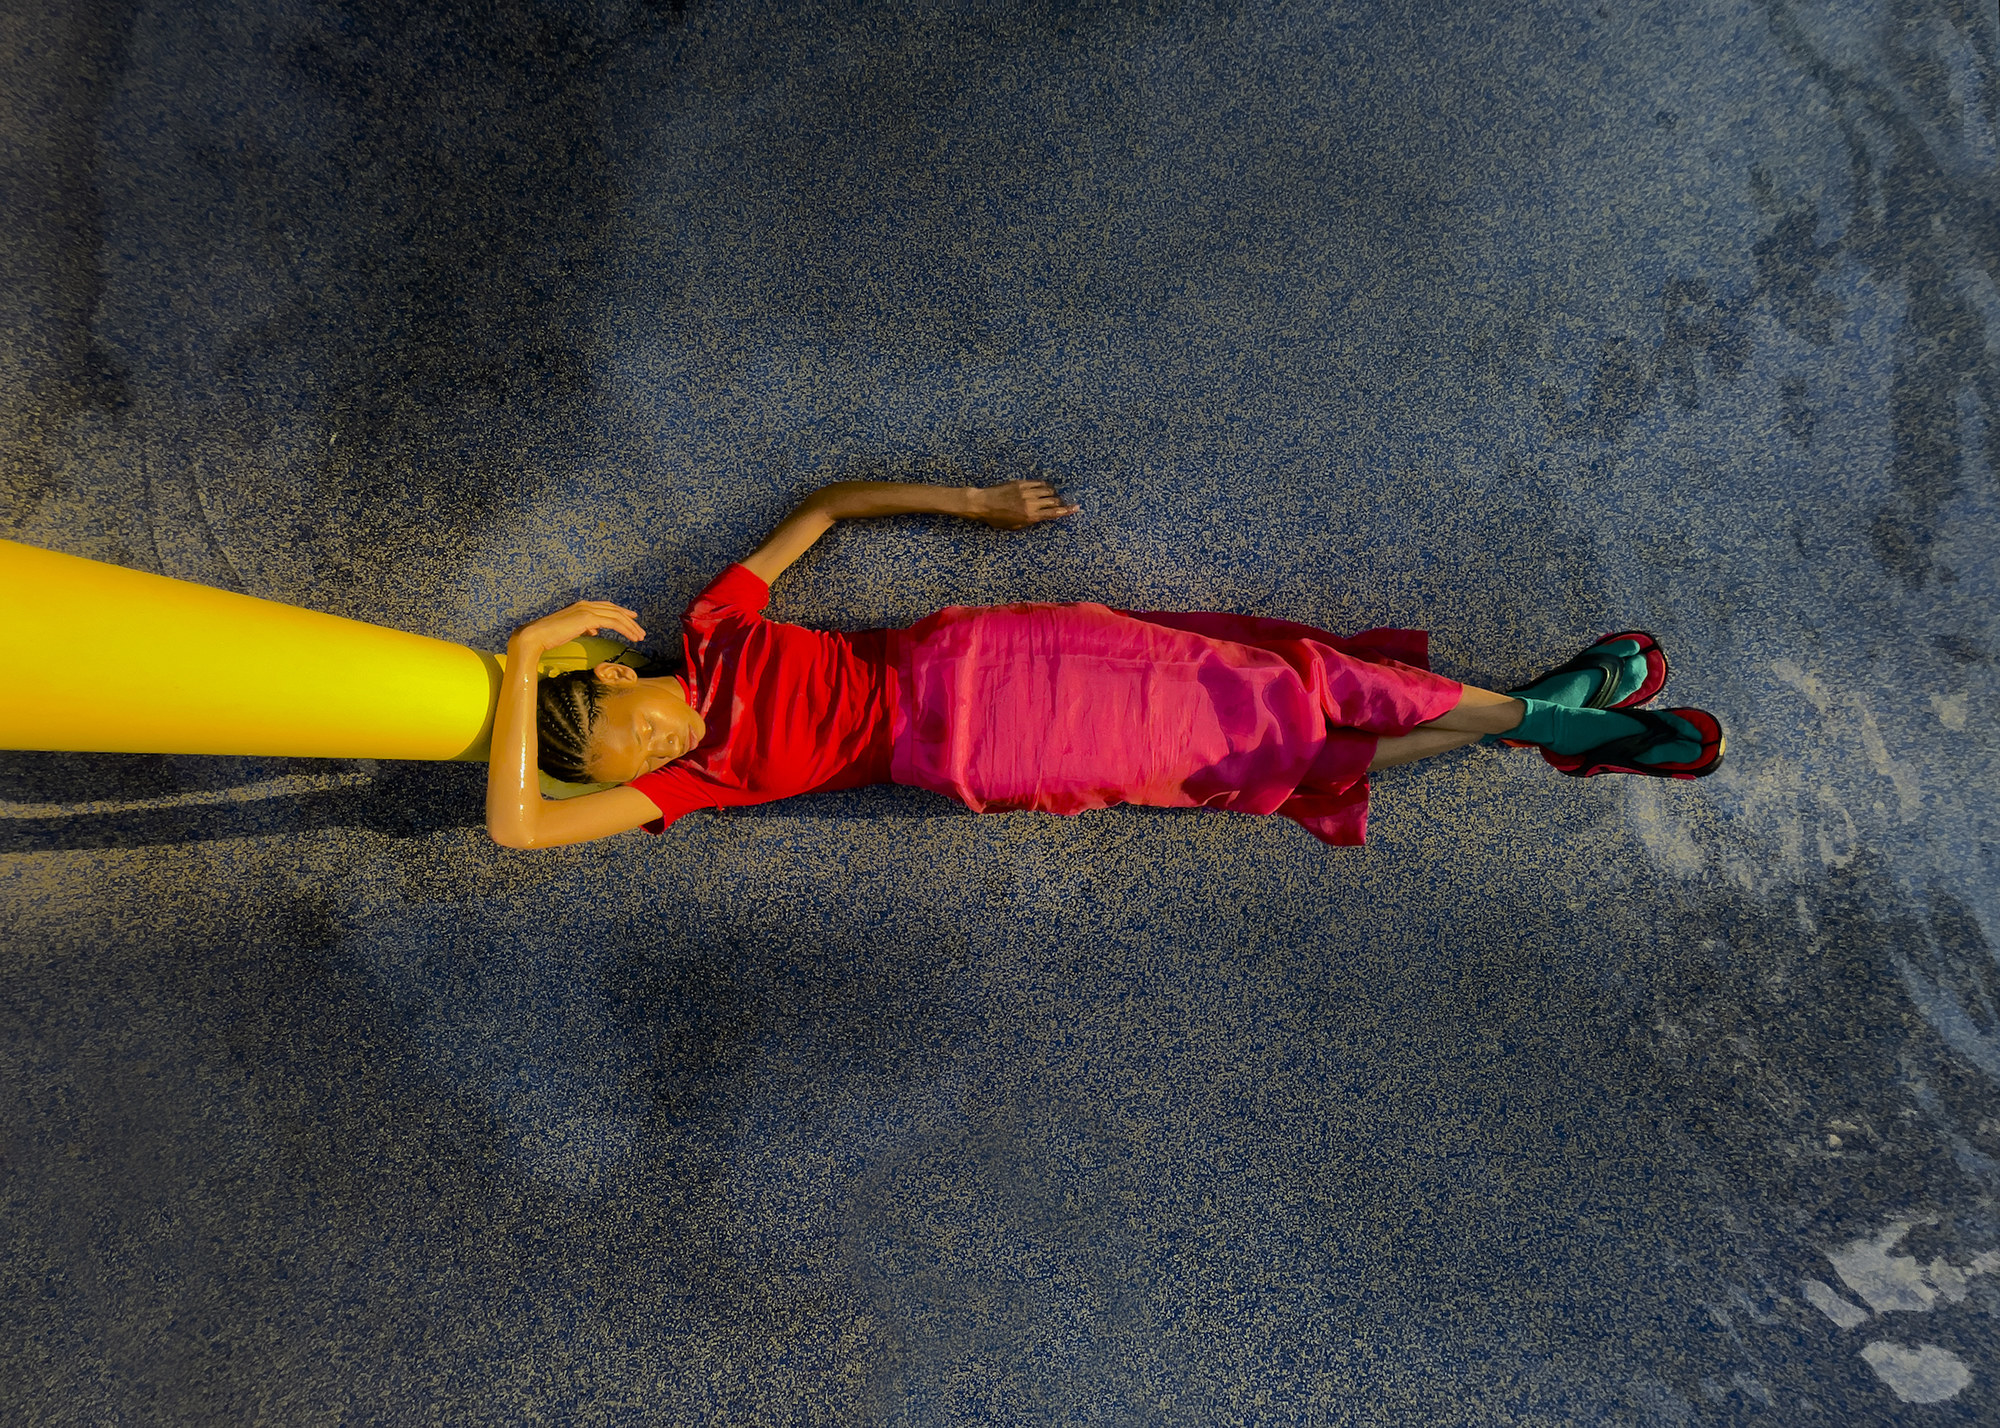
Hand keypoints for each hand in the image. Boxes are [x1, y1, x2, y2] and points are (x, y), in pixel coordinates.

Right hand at [508, 600, 645, 656]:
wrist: (536, 636)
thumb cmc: (549, 636)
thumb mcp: (570, 630)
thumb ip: (584, 628)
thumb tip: (594, 630)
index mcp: (581, 606)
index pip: (606, 607)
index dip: (620, 611)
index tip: (632, 617)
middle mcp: (585, 604)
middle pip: (614, 610)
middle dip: (629, 620)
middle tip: (640, 631)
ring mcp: (586, 610)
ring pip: (616, 616)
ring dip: (630, 626)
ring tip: (640, 636)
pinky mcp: (587, 618)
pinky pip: (612, 622)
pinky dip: (624, 629)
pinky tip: (631, 637)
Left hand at [969, 479, 1079, 530]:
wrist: (983, 503)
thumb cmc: (996, 518)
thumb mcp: (1014, 526)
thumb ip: (1029, 521)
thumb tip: (1040, 517)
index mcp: (1030, 516)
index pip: (1054, 513)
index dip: (1067, 510)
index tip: (1076, 508)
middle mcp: (1031, 503)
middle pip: (1053, 500)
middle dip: (1061, 502)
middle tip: (1062, 503)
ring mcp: (1027, 491)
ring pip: (1048, 490)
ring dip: (1053, 493)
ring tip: (1053, 496)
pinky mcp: (1022, 483)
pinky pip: (1038, 483)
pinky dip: (1044, 485)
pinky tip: (1045, 487)